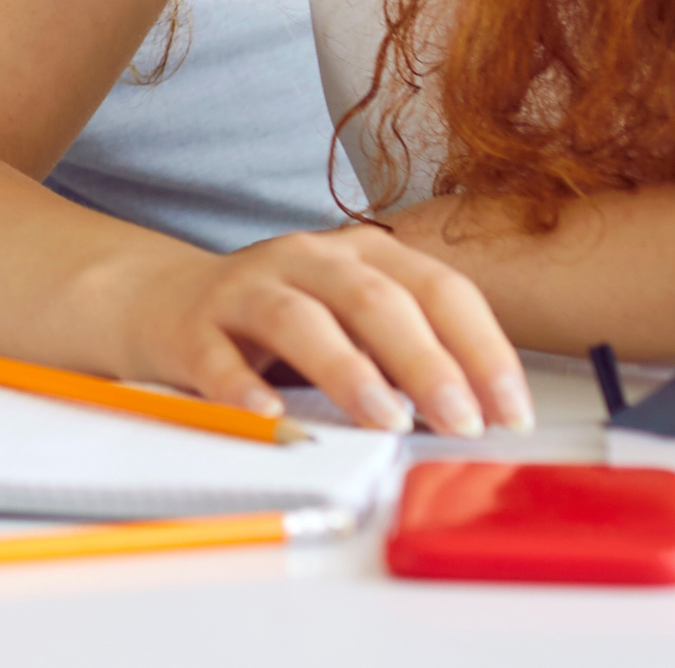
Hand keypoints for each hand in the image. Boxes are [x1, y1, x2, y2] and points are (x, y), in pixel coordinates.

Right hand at [105, 223, 532, 436]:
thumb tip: (480, 412)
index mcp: (361, 254)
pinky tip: (271, 414)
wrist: (163, 300)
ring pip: (298, 318)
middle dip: (427, 362)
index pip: (437, 289)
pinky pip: (217, 356)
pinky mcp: (193, 327)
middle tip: (462, 421)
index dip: (482, 348)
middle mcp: (306, 260)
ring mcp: (245, 288)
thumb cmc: (280, 321)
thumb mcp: (355, 322)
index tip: (511, 411)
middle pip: (373, 299)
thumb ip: (410, 354)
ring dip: (348, 370)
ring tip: (385, 420)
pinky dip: (243, 386)